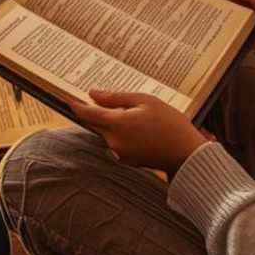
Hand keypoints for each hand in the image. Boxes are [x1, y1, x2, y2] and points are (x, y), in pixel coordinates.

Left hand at [72, 89, 206, 177]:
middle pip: (96, 123)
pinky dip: (123, 132)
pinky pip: (118, 141)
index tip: (67, 97)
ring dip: (114, 122)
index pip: (87, 114)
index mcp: (116, 124)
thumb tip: (93, 94)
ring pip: (108, 132)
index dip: (76, 105)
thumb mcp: (145, 101)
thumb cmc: (170, 123)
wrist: (187, 155)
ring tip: (136, 112)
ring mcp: (119, 153)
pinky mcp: (127, 160)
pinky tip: (141, 126)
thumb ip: (116, 98)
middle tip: (104, 99)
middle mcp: (113, 141)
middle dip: (97, 111)